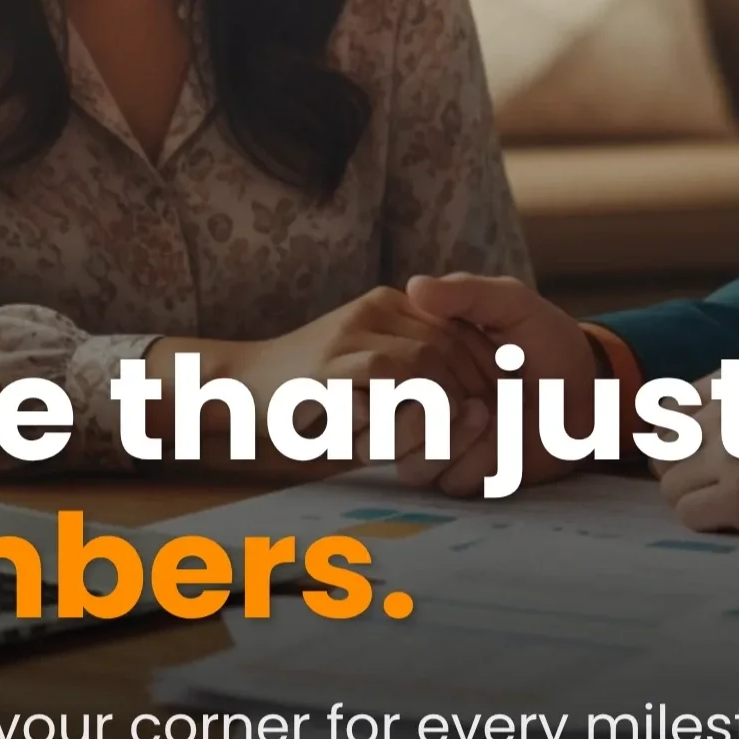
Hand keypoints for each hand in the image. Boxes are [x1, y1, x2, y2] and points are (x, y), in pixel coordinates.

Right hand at [147, 286, 498, 467]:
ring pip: (426, 358)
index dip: (486, 366)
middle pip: (449, 343)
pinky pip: (388, 376)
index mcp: (389, 306)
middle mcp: (375, 311)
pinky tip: (424, 433)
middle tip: (489, 425)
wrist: (240, 385)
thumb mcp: (366, 366)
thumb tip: (468, 397)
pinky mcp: (329, 367)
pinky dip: (414, 405)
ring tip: (460, 433)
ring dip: (450, 400)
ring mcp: (350, 335)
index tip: (499, 403)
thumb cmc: (309, 390)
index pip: (458, 327)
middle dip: (476, 386)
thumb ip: (410, 368)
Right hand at [396, 272, 598, 494]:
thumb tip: (414, 285)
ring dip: (450, 436)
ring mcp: (436, 442)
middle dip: (435, 399)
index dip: (424, 356)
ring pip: (405, 458)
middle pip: (383, 417)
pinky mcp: (459, 476)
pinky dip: (475, 459)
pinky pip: (444, 479)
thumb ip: (468, 293)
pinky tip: (503, 440)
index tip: (471, 347)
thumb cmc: (547, 342)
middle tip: (483, 386)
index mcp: (421, 354)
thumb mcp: (512, 305)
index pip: (386, 362)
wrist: (587, 393)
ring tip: (488, 412)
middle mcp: (419, 400)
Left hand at [654, 364, 738, 538]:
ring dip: (692, 497)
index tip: (696, 456)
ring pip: (670, 483)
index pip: (670, 407)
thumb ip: (735, 400)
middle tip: (710, 485)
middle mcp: (726, 408)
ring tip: (726, 504)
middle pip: (663, 445)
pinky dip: (705, 520)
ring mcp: (731, 451)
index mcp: (735, 379)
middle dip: (680, 468)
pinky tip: (736, 518)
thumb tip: (688, 426)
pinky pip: (688, 513)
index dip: (680, 438)